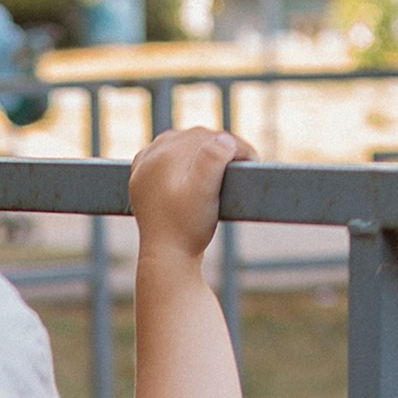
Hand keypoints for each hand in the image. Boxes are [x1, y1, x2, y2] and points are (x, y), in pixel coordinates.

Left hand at [128, 124, 254, 260]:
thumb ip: (213, 159)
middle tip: (244, 161)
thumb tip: (224, 138)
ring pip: (181, 144)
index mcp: (164, 155)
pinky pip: (166, 156)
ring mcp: (143, 168)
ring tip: (225, 162)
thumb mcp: (205, 191)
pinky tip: (196, 165)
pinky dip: (183, 156)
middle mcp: (150, 156)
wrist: (166, 259)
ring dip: (203, 148)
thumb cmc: (188, 228)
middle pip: (194, 138)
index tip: (254, 159)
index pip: (208, 138)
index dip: (235, 146)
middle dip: (221, 146)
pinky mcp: (142, 180)